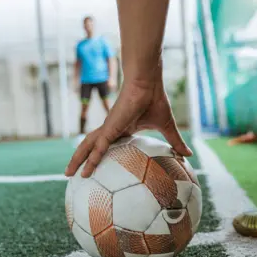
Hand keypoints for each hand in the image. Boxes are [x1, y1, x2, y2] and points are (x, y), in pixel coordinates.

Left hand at [65, 79, 191, 177]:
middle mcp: (111, 129)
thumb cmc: (155, 100)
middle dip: (80, 159)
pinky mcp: (110, 128)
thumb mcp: (167, 127)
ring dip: (78, 160)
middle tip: (71, 173)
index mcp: (122, 129)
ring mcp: (108, 129)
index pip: (107, 145)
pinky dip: (91, 159)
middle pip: (91, 147)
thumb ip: (175, 142)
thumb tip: (188, 154)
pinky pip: (98, 147)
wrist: (148, 83)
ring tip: (68, 173)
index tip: (95, 168)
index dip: (99, 155)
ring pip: (88, 147)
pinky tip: (86, 171)